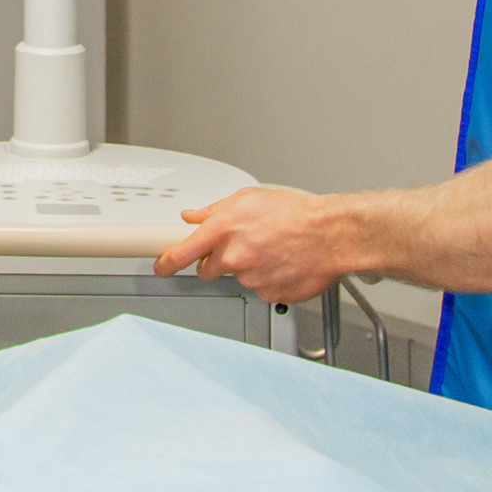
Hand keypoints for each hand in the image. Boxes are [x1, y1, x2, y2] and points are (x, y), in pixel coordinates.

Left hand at [155, 186, 355, 304]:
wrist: (332, 235)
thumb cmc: (297, 213)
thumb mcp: (249, 198)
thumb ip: (215, 209)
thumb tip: (193, 216)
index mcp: (223, 230)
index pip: (181, 253)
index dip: (165, 262)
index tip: (159, 266)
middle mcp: (234, 257)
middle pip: (208, 269)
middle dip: (217, 260)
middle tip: (241, 246)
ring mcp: (250, 279)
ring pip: (237, 277)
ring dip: (248, 267)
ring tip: (271, 249)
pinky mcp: (268, 294)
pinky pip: (259, 289)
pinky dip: (266, 278)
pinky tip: (281, 263)